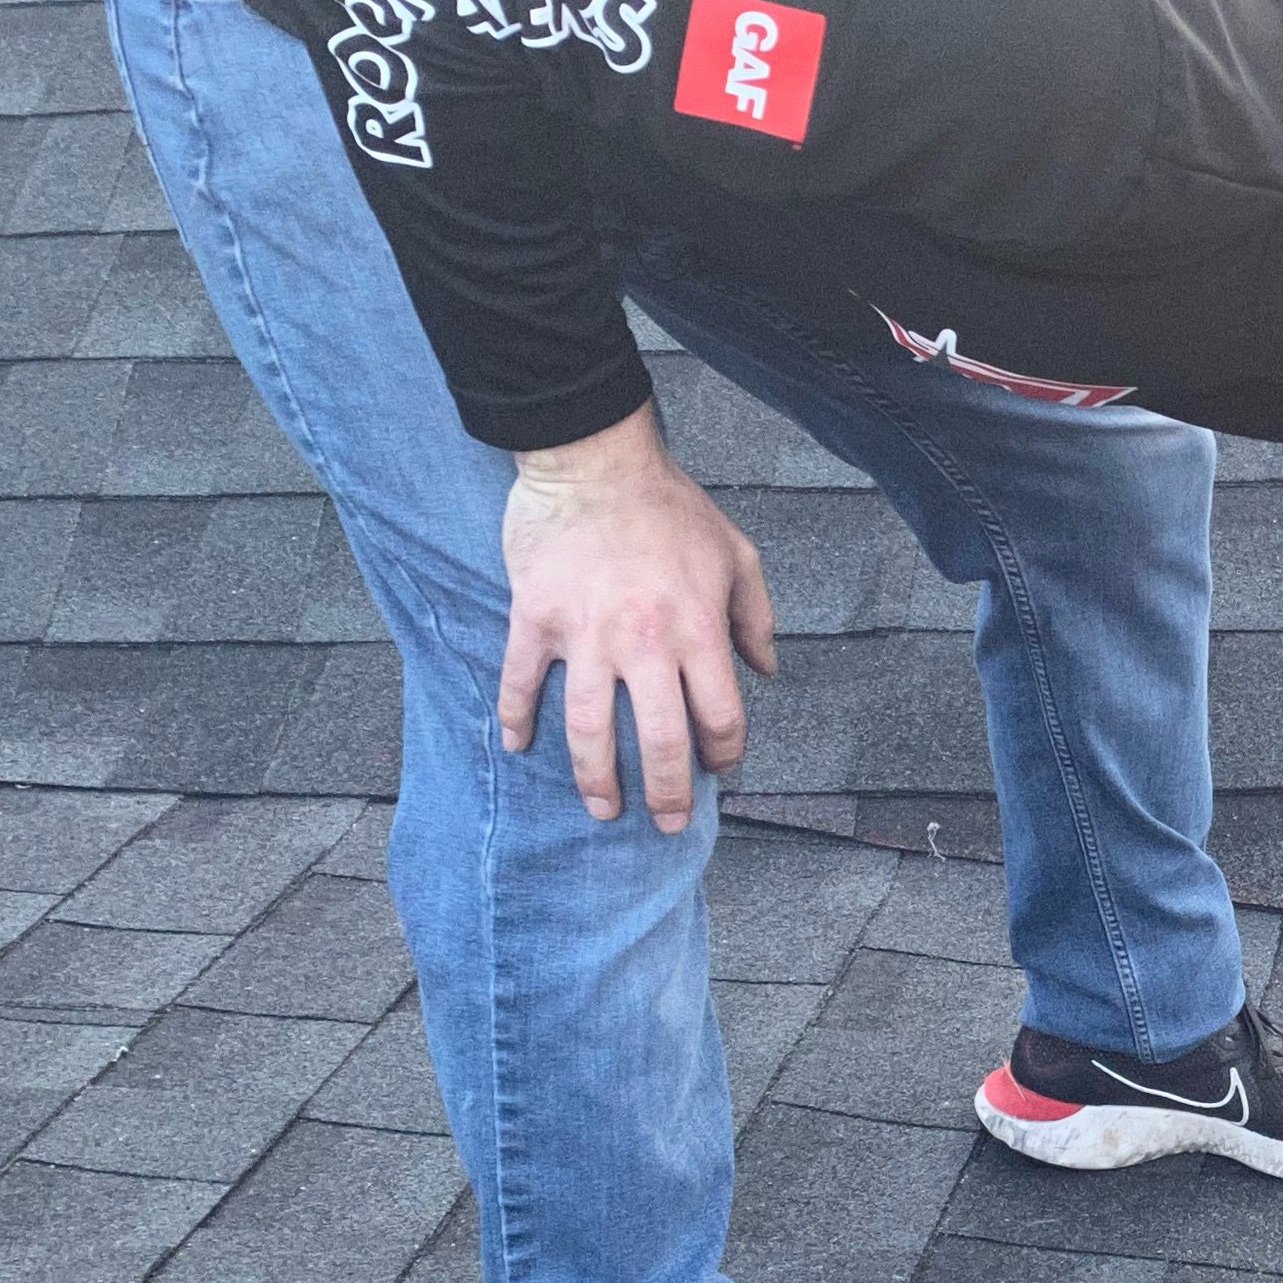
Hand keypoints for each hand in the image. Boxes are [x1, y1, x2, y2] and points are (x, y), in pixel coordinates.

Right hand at [497, 403, 777, 833]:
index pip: (719, 716)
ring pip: (589, 729)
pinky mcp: (536, 618)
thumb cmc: (670, 507)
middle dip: (666, 793)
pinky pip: (521, 681)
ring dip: (596, 779)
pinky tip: (517, 746)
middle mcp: (645, 641)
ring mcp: (586, 634)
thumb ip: (755, 617)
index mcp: (698, 629)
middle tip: (666, 822)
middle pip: (659, 740)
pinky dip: (516, 718)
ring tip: (604, 809)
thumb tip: (766, 671)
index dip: (724, 753)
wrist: (593, 460)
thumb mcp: (736, 554)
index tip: (718, 767)